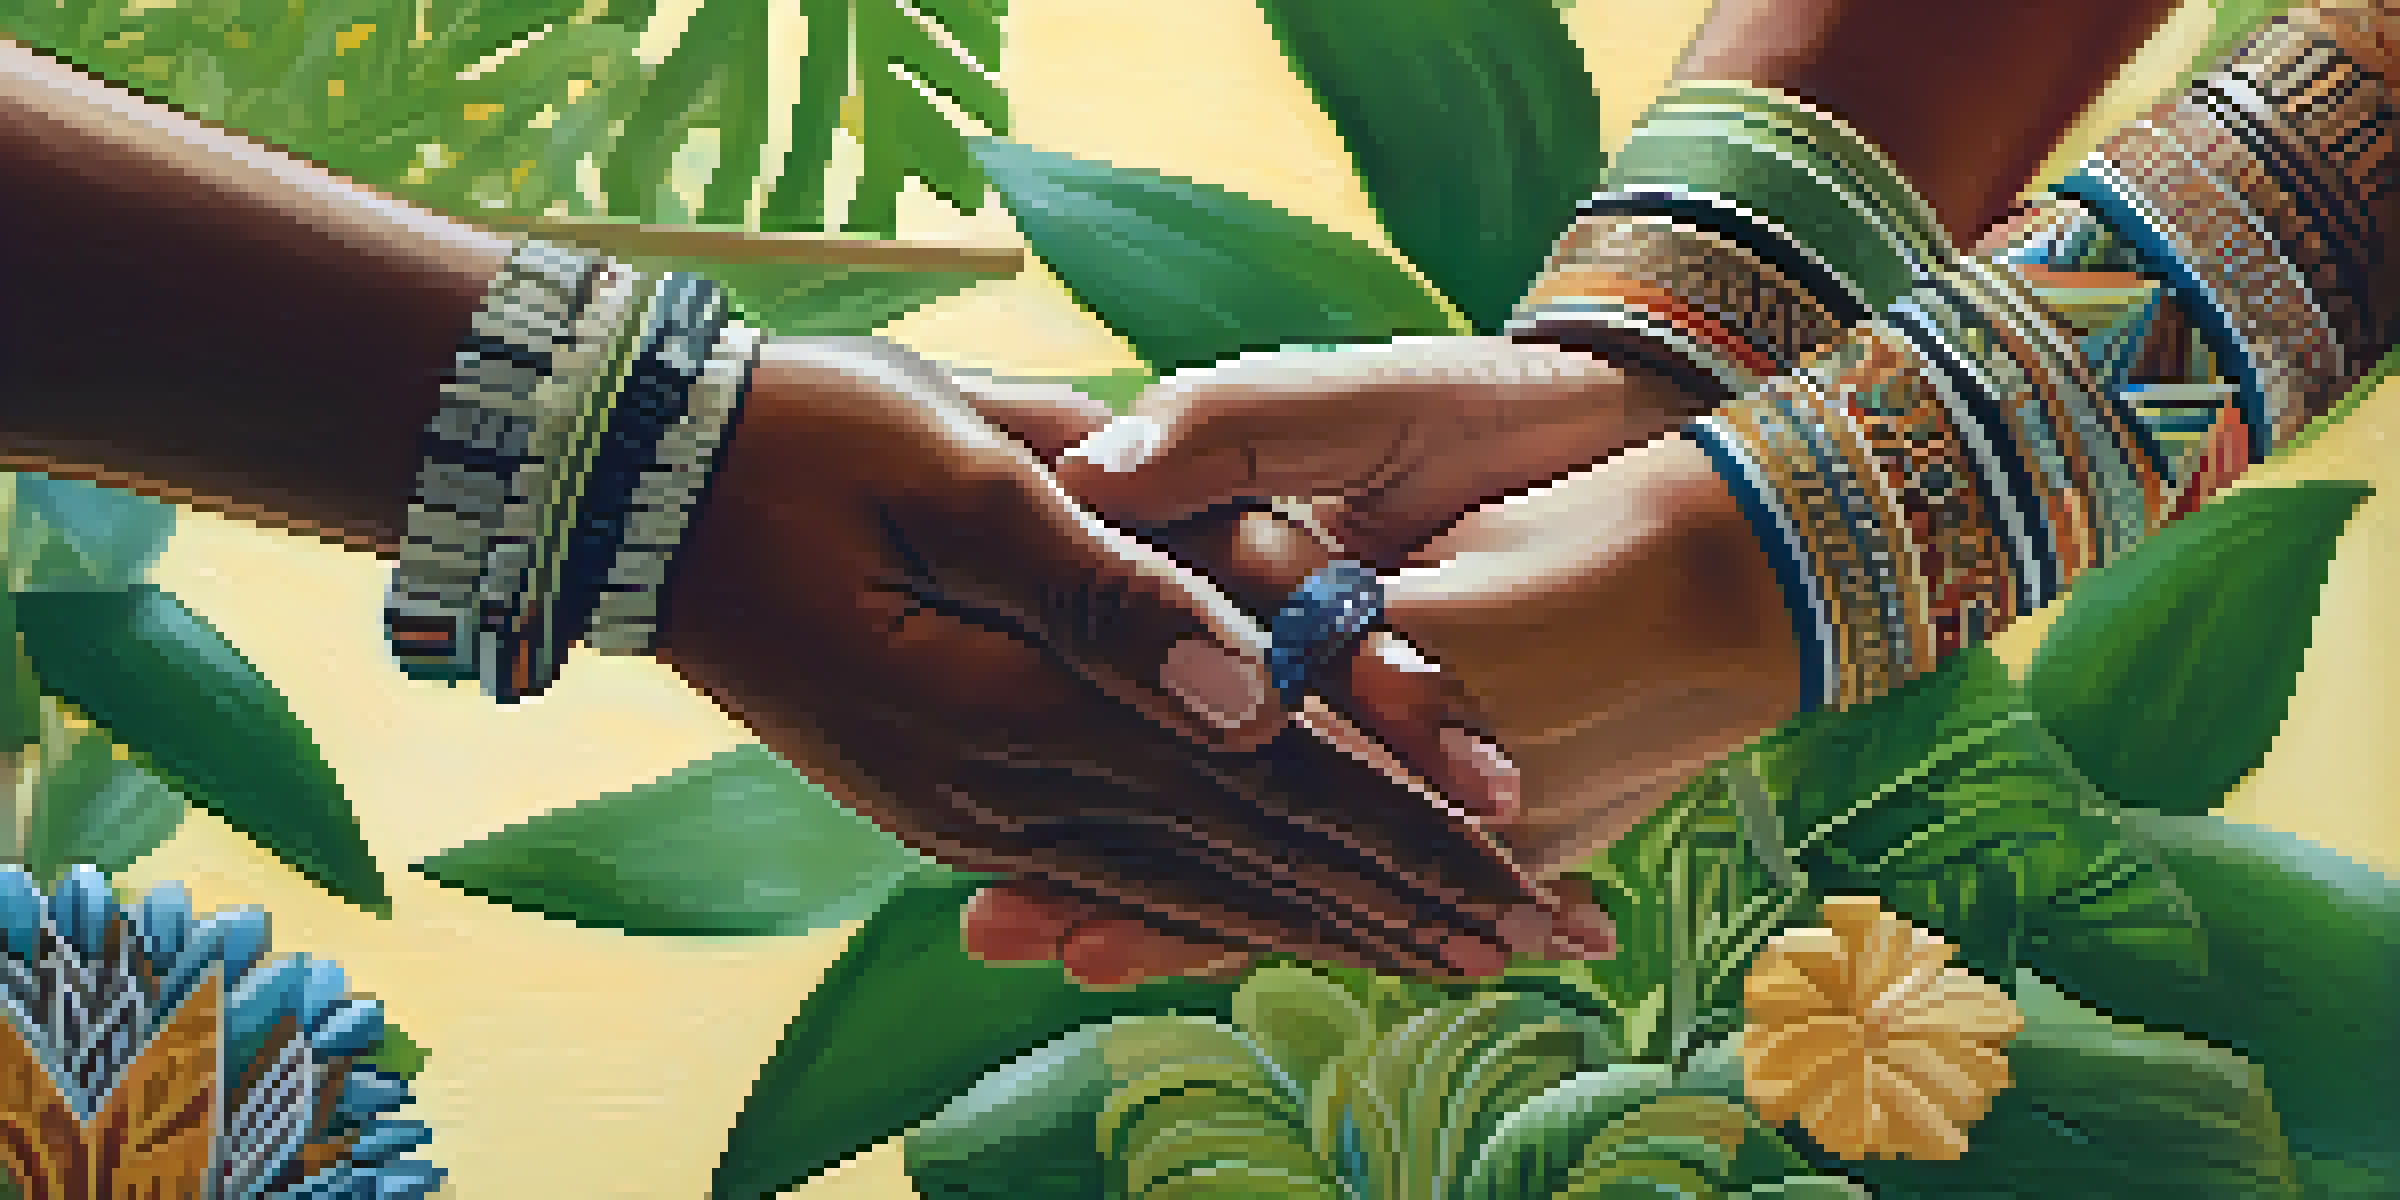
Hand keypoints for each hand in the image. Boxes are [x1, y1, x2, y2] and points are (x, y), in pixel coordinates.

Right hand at [645, 336, 1595, 980]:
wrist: (644, 490)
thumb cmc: (805, 443)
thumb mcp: (964, 476)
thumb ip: (1117, 597)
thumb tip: (1258, 704)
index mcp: (1034, 705)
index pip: (1268, 787)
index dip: (1406, 837)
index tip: (1523, 888)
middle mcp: (1013, 789)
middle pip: (1252, 862)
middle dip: (1406, 906)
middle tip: (1540, 947)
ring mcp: (974, 811)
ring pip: (1192, 885)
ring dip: (1327, 924)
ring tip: (1446, 962)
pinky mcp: (949, 799)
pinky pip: (1110, 874)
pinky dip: (1210, 909)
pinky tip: (1271, 935)